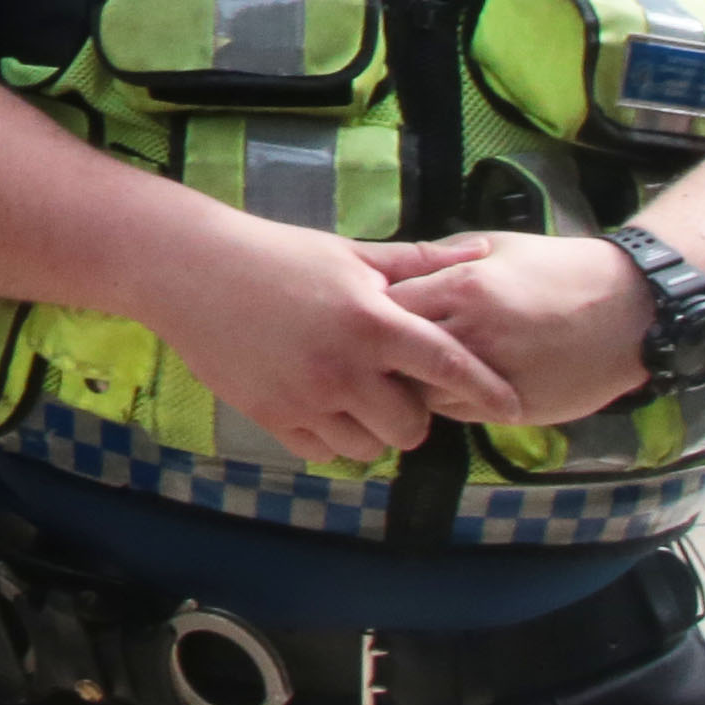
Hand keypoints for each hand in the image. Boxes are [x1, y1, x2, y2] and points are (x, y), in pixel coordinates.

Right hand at [154, 217, 525, 468]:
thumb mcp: (349, 252)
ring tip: (357, 399)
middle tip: (398, 392)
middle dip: (415, 416)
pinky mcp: (272, 417)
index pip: (450, 369)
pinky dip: (331, 437)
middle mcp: (345, 368)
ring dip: (372, 431)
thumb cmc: (276, 255)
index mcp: (372, 322)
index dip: (489, 391)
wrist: (191, 271)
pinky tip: (321, 405)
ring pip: (368, 448)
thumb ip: (418, 262)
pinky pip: (323, 453)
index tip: (514, 407)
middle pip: (412, 428)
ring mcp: (306, 399)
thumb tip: (481, 251)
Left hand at [383, 233, 662, 429]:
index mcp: (462, 286)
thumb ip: (442, 259)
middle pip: (397, 355)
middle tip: (381, 353)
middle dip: (385, 355)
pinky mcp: (513, 408)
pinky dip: (448, 404)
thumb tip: (395, 270)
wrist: (630, 310)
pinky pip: (458, 414)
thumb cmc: (560, 270)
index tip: (373, 314)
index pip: (388, 306)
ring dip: (413, 386)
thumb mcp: (497, 246)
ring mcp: (492, 375)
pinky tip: (454, 388)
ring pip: (423, 392)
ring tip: (416, 374)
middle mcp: (471, 333)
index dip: (375, 312)